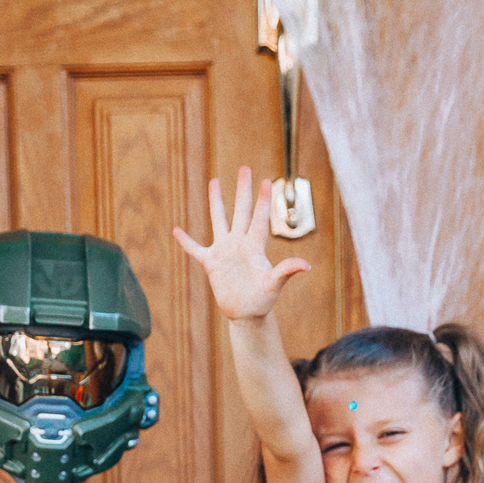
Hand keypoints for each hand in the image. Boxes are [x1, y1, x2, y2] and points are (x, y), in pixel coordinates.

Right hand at [173, 167, 309, 321]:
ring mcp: (224, 251)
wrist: (247, 314)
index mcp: (254, 247)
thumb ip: (286, 271)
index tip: (267, 181)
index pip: (259, 218)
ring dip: (216, 202)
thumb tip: (306, 265)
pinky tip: (176, 230)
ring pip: (219, 220)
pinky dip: (186, 242)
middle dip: (243, 190)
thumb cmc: (263, 300)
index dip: (263, 200)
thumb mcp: (274, 285)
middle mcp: (239, 243)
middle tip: (244, 168)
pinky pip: (196, 250)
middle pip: (241, 211)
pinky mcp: (211, 264)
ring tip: (214, 181)